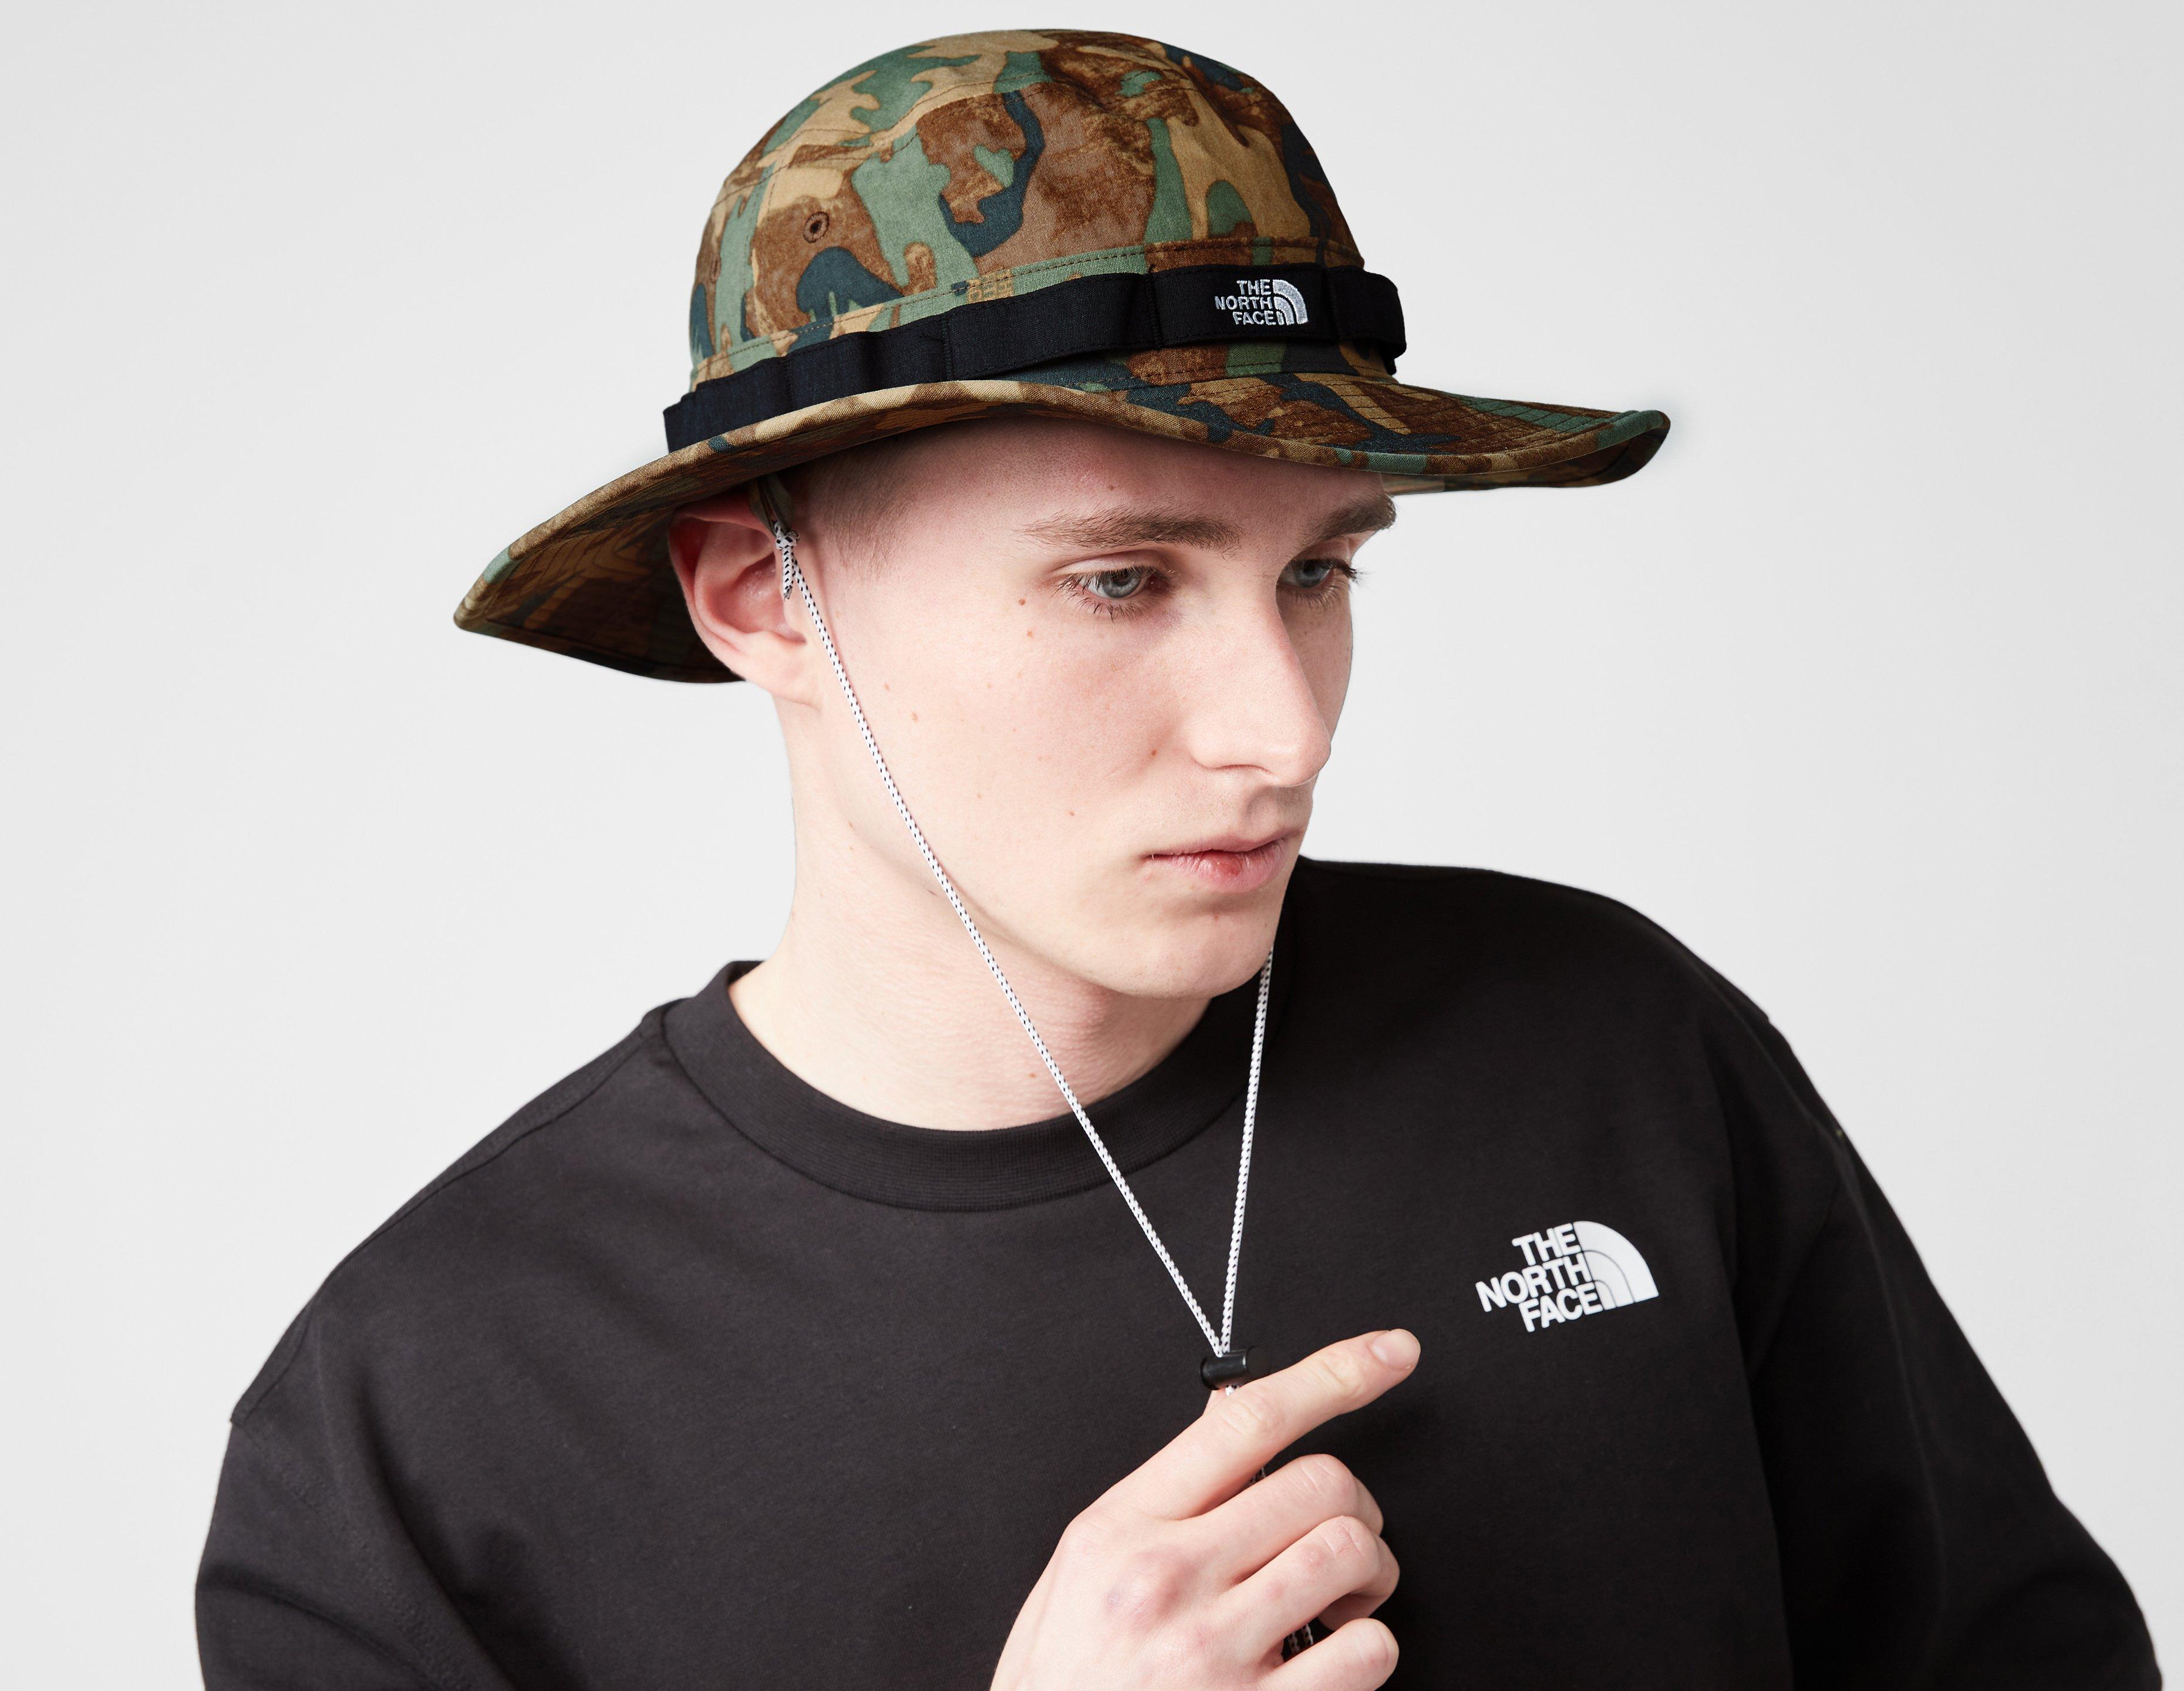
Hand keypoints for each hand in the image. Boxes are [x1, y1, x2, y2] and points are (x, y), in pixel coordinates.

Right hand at [989, 1328, 1419, 1688]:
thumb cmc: (1062, 1684)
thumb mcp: (1080, 1571)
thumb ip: (1158, 1496)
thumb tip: (1231, 1419)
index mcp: (1121, 1528)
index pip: (1246, 1420)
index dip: (1334, 1373)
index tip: (1387, 1352)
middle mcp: (1168, 1580)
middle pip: (1320, 1482)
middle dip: (1354, 1502)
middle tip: (1340, 1536)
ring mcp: (1216, 1651)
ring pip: (1350, 1553)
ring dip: (1370, 1574)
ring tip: (1340, 1602)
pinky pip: (1366, 1654)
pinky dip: (1370, 1651)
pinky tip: (1331, 1662)